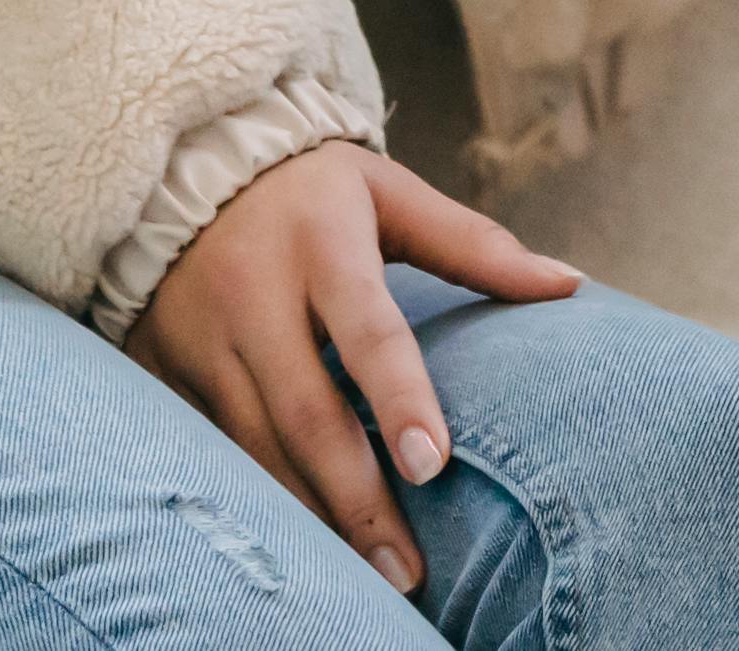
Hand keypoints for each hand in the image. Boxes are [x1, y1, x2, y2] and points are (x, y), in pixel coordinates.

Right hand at [128, 141, 581, 598]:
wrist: (182, 165)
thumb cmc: (313, 187)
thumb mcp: (391, 192)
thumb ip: (475, 244)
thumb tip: (569, 284)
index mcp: (323, 241)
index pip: (368, 329)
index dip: (399, 398)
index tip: (434, 464)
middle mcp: (256, 292)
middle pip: (306, 409)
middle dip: (357, 497)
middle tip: (407, 568)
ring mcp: (204, 335)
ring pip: (256, 444)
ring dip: (312, 515)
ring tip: (369, 574)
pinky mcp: (169, 366)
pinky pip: (217, 448)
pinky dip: (262, 497)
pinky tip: (304, 544)